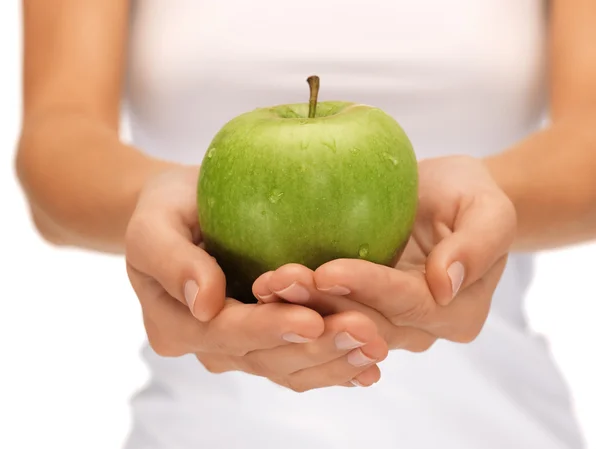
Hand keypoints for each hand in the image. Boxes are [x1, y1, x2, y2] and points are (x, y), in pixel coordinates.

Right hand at [125, 166, 386, 390]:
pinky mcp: (265, 340)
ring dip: (334, 361)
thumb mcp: (153, 224)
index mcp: (177, 326)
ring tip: (376, 347)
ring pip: (288, 367)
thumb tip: (206, 304)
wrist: (181, 215)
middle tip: (364, 333)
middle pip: (265, 358)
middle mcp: (210, 347)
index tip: (312, 319)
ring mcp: (239, 348)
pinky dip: (334, 365)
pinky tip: (368, 364)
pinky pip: (300, 361)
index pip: (225, 333)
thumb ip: (171, 260)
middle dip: (315, 349)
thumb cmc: (166, 210)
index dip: (268, 329)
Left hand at [253, 156, 516, 350]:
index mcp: (457, 312)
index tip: (328, 269)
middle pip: (367, 322)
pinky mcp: (359, 312)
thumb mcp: (489, 207)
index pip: (408, 304)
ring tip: (265, 284)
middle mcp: (421, 330)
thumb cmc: (468, 196)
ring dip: (300, 309)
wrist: (445, 200)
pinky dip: (296, 306)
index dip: (369, 289)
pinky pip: (326, 316)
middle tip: (278, 280)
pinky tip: (265, 290)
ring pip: (339, 325)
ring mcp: (387, 325)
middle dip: (322, 304)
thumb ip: (479, 242)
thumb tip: (447, 283)